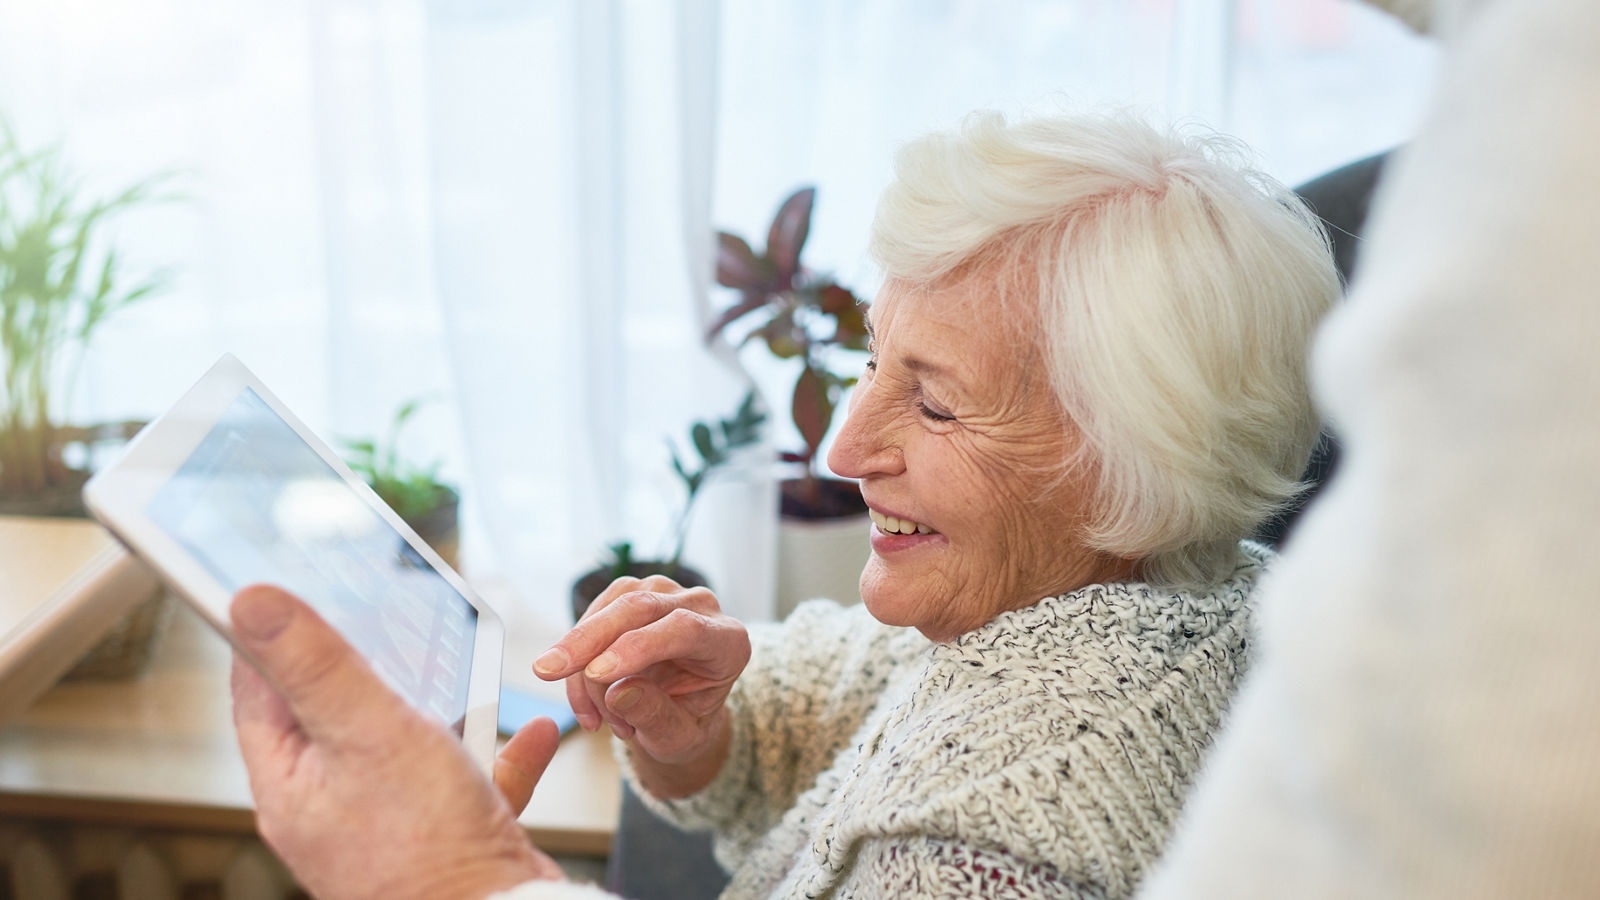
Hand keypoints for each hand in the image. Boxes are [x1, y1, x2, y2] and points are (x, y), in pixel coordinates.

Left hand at [229, 585, 563, 899]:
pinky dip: (500, 751)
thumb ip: (315, 664)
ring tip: (464, 666)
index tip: (289, 586)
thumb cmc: (424, 848)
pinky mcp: (447, 836)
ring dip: (444, 702)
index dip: (273, 634)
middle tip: (383, 612)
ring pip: (407, 742)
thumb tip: (249, 601)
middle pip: (336, 711)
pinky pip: (471, 778)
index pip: (261, 691)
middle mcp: (333, 806)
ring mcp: (390, 823)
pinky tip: (532, 732)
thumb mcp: (367, 733)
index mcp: (292, 784)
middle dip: (368, 661)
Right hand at [534, 576, 749, 784]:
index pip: (684, 629)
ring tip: (593, 719)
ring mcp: (666, 594)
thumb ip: (656, 716)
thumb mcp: (678, 738)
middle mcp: (701, 607)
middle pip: (640, 607)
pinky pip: (594, 616)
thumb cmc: (685, 724)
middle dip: (588, 640)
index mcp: (728, 642)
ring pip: (611, 608)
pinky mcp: (633, 594)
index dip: (638, 646)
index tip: (597, 672)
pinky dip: (578, 659)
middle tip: (548, 672)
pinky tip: (584, 699)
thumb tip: (618, 693)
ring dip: (584, 663)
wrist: (679, 713)